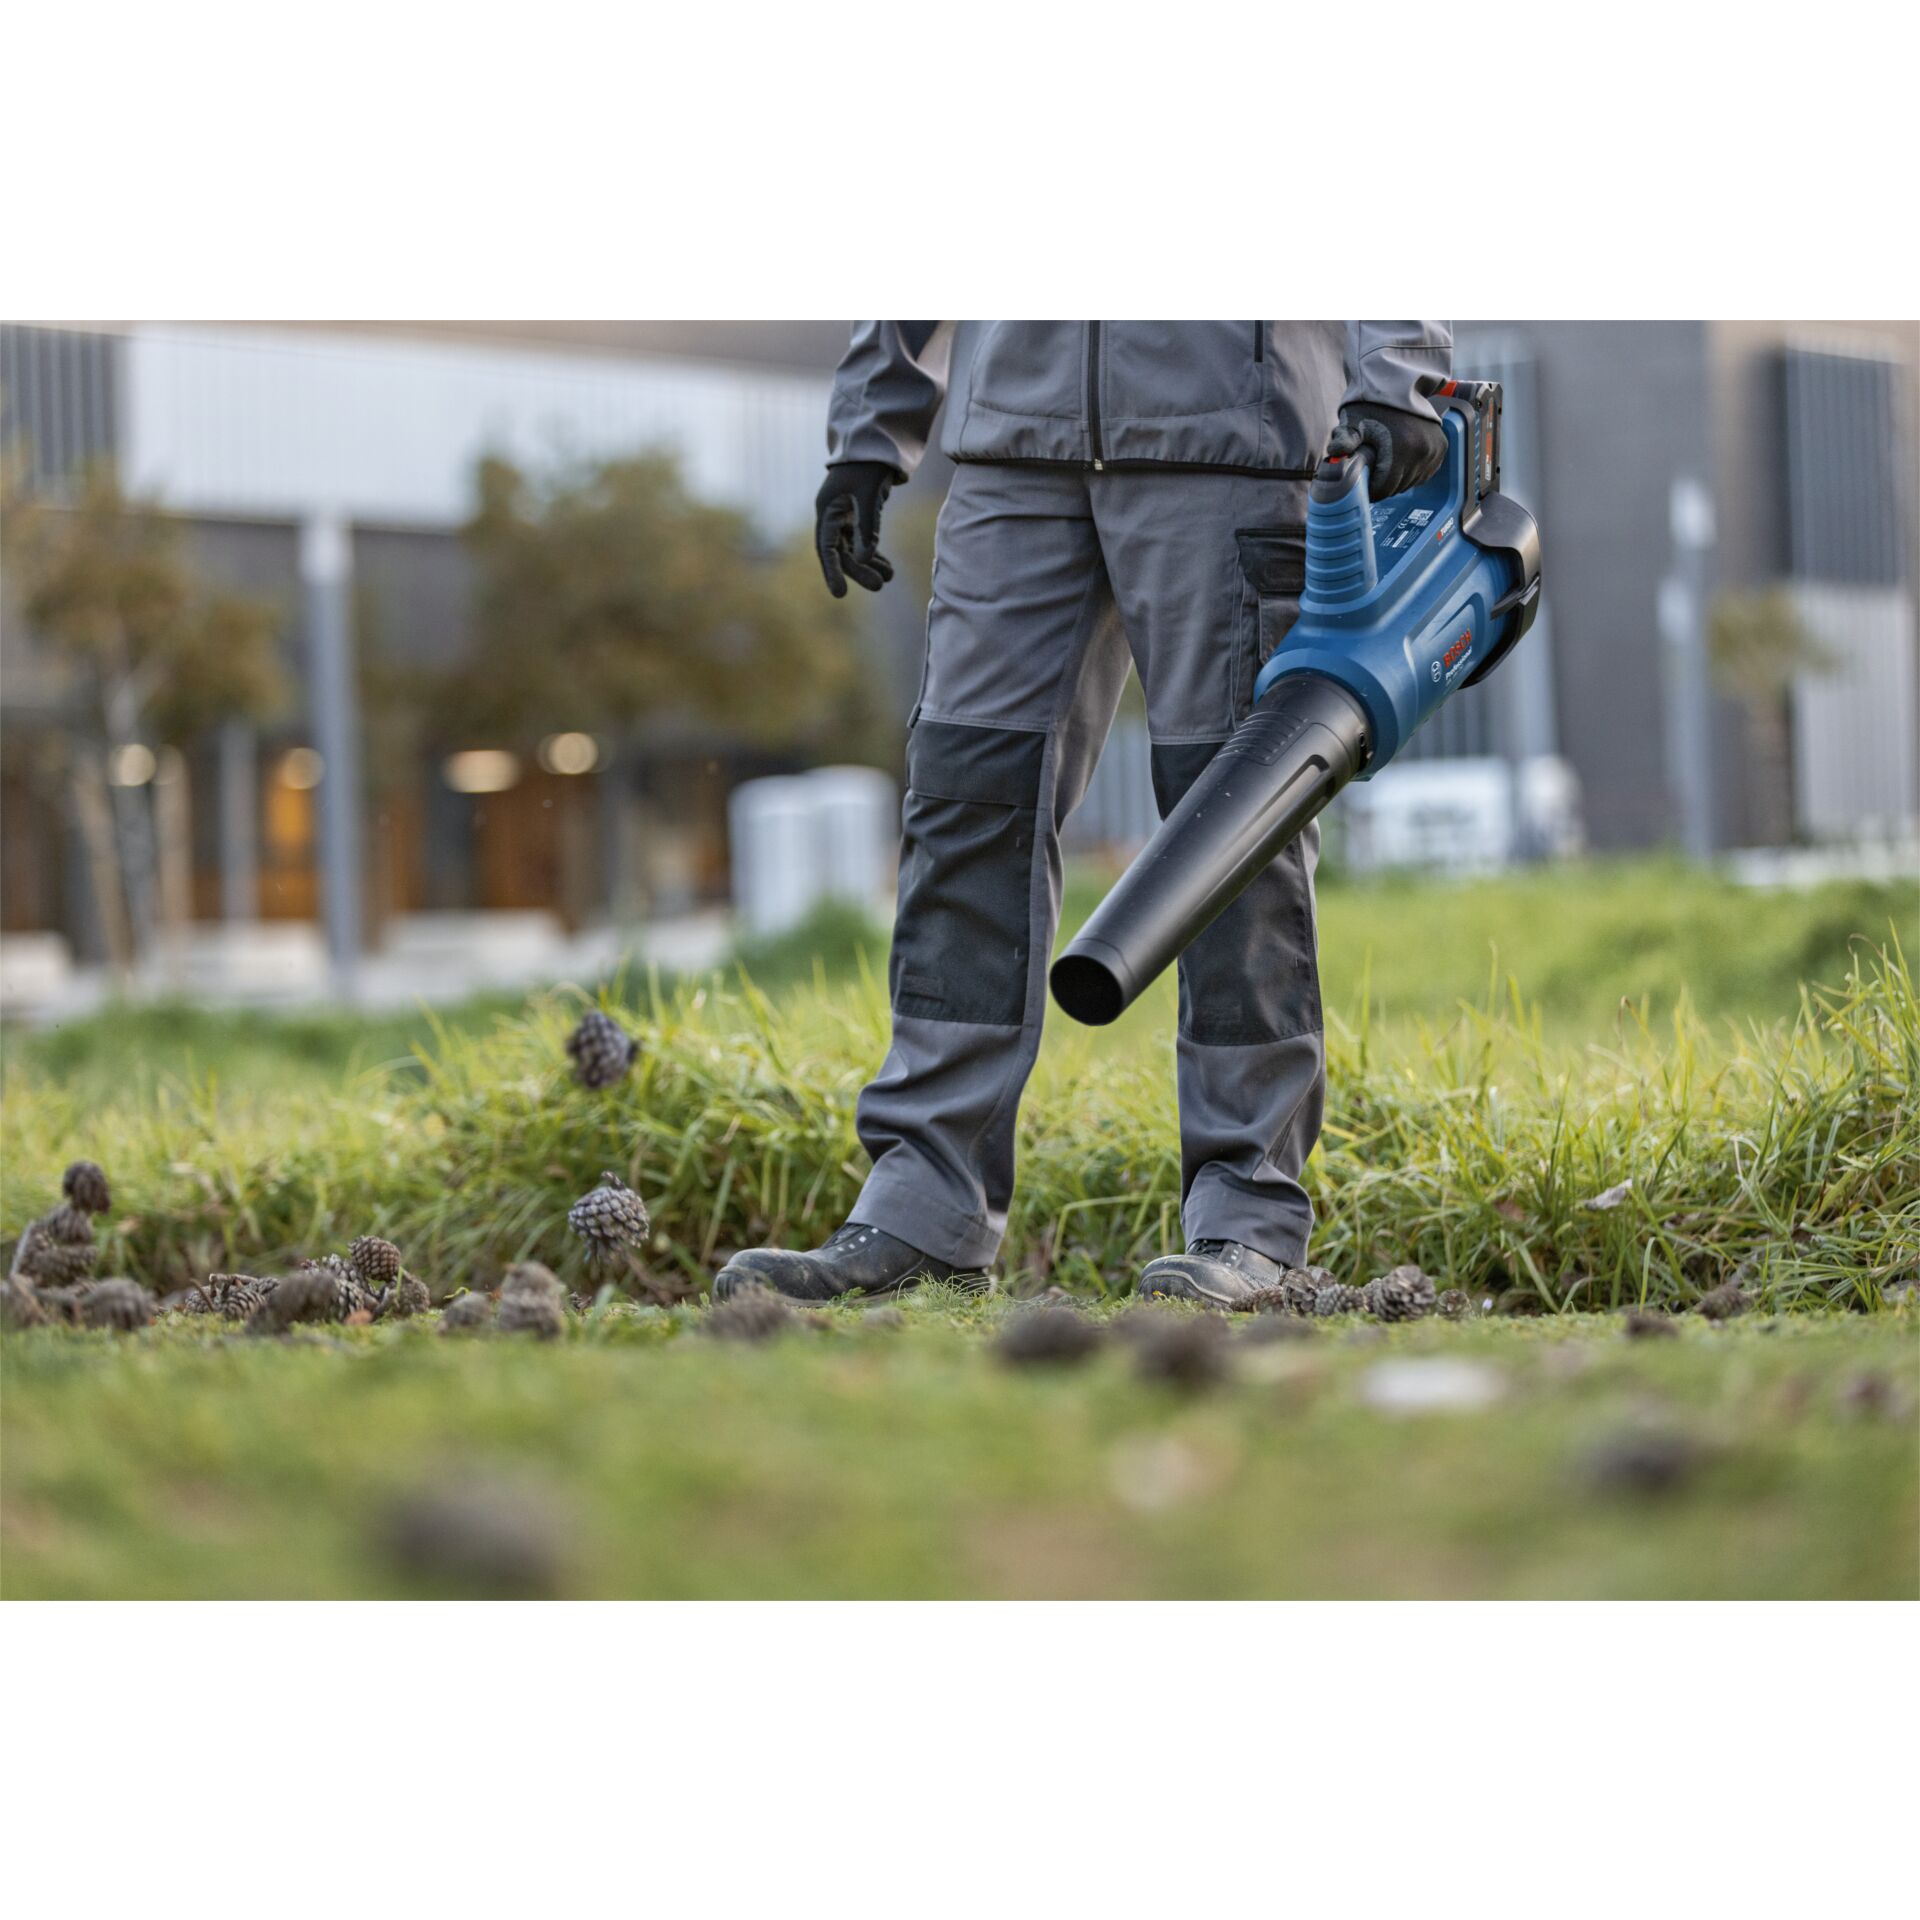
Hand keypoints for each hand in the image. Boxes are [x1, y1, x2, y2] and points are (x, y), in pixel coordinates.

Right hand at [814, 462, 897, 596]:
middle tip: (880, 586)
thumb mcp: (868, 495)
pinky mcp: (857, 515)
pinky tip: (886, 567)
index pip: (826, 548)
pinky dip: (873, 554)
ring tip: (889, 578)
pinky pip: (862, 541)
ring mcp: (844, 516)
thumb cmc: (868, 466)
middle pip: (842, 551)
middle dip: (859, 570)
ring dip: (869, 564)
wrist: (876, 444)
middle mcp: (832, 515)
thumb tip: (865, 560)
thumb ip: (867, 528)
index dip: (832, 572)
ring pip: (853, 549)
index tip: (840, 595)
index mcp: (827, 510)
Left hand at [1335, 402, 1446, 499]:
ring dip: (1398, 479)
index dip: (1371, 490)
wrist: (1399, 386)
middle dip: (1383, 485)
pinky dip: (1412, 472)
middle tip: (1372, 475)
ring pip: (1412, 481)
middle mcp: (1423, 452)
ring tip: (1385, 466)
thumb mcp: (1354, 422)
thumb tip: (1334, 454)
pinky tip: (1401, 462)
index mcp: (1402, 450)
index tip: (1362, 486)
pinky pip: (1425, 472)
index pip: (1385, 489)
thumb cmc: (1373, 406)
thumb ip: (1344, 440)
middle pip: (1398, 487)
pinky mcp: (1441, 448)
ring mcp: (1434, 450)